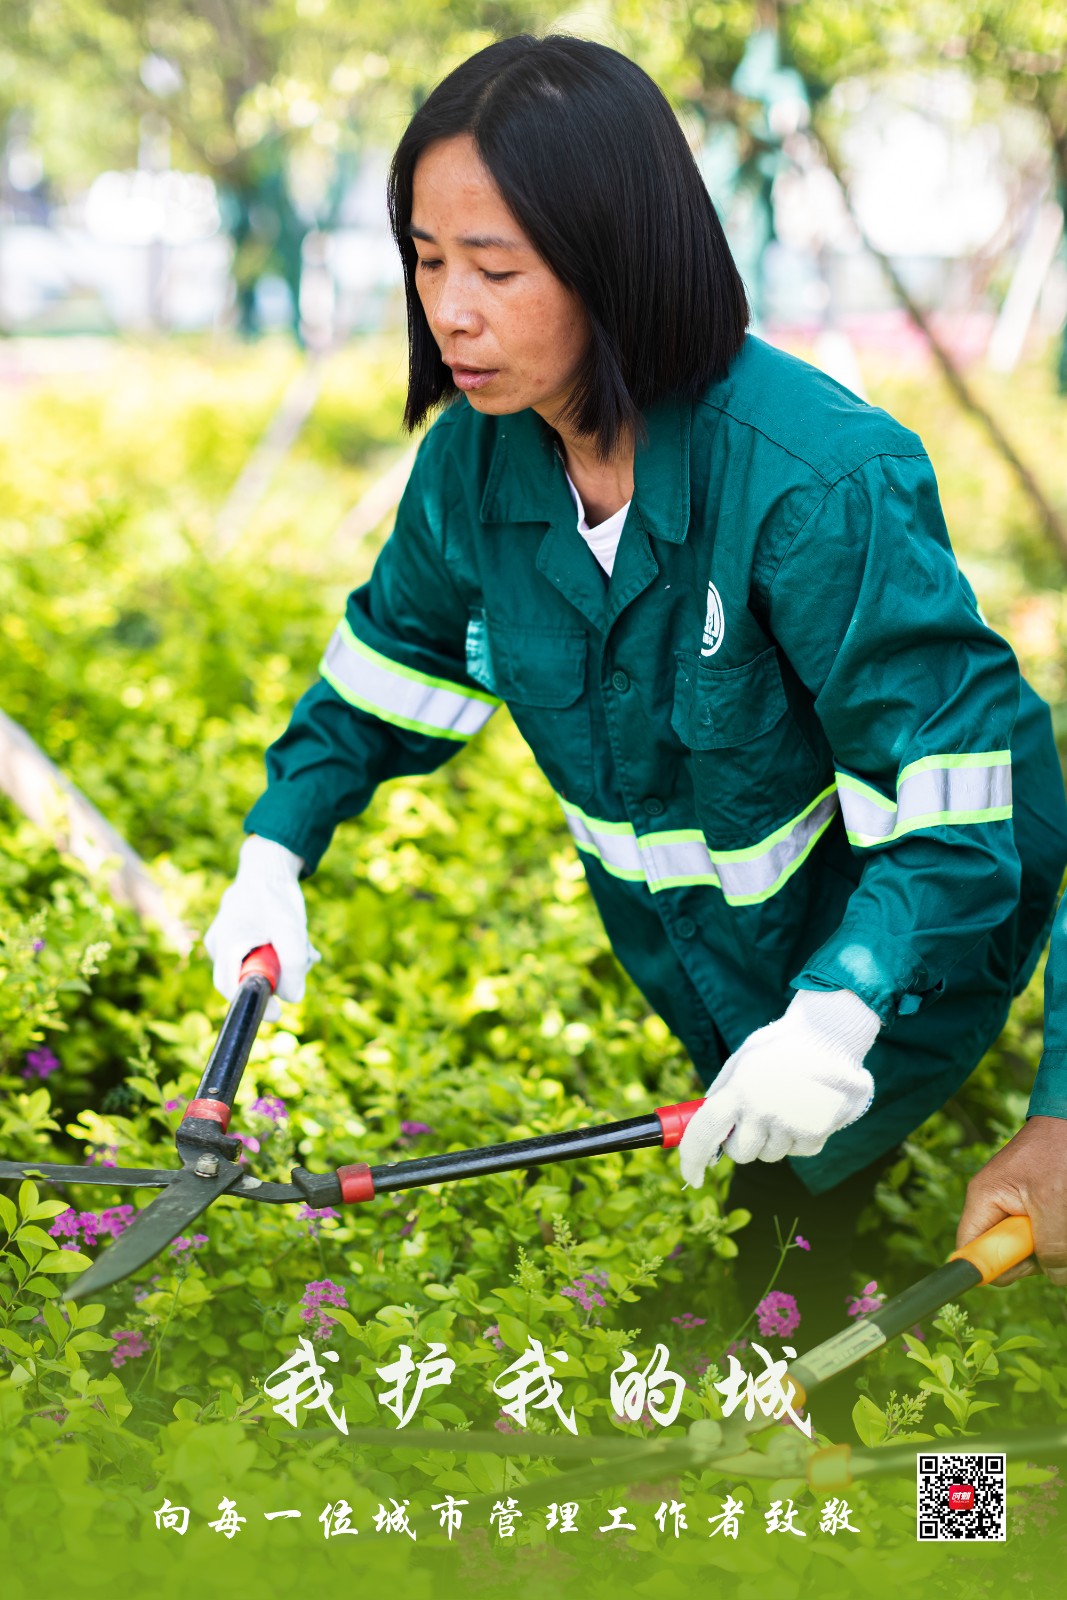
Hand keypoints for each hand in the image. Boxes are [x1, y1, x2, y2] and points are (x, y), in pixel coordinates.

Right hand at [203, 835, 320, 1021]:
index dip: (254, 1005)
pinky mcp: (240, 938)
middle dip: (278, 977)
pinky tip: (300, 943)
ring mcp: (227, 942)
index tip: (278, 1013)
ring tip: (306, 948)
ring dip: (285, 963)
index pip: (231, 988)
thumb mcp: (290, 929)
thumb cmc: (275, 893)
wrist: (269, 864)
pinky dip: (280, 953)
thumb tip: (293, 999)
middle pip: (247, 979)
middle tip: (303, 965)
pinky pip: (259, 956)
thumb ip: (293, 964)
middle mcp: (219, 946)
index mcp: (225, 944)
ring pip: (258, 968)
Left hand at [678, 988, 879, 1186]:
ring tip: (785, 1104)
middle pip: (739, 1153)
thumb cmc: (780, 1047)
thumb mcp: (742, 1061)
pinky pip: (798, 1151)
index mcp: (737, 1090)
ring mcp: (789, 1124)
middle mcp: (761, 1110)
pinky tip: (805, 1109)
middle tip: (753, 1119)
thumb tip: (706, 1127)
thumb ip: (723, 1093)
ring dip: (772, 1139)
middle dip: (741, 1143)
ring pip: (770, 1154)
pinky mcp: (816, 1133)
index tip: (692, 1176)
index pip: (703, 1133)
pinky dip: (799, 1137)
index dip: (692, 1159)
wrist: (829, 1035)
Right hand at [954, 1116, 1066, 1286]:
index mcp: (984, 1199)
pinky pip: (1047, 1236)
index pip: (970, 1249)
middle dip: (1035, 1257)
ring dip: (1056, 1245)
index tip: (1018, 1270)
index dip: (989, 1267)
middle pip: (1005, 1254)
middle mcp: (995, 1205)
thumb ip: (1050, 1248)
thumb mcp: (1054, 1204)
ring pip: (1032, 1249)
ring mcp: (1017, 1207)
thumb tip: (1055, 1275)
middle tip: (1058, 1239)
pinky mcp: (1038, 1207)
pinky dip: (1063, 1235)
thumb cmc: (1060, 1152)